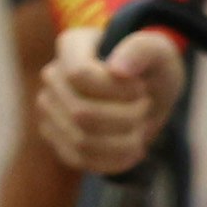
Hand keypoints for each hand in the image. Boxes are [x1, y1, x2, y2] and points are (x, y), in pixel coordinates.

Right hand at [35, 22, 182, 175]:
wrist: (144, 92)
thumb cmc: (150, 67)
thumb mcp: (158, 51)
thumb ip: (141, 50)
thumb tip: (117, 69)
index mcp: (71, 46)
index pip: (79, 75)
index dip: (115, 89)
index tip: (141, 88)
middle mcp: (52, 76)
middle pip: (81, 113)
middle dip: (125, 118)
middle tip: (145, 108)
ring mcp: (49, 108)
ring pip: (81, 141)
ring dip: (123, 142)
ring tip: (141, 129)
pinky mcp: (55, 137)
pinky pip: (79, 160)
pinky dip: (114, 161)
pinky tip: (133, 150)